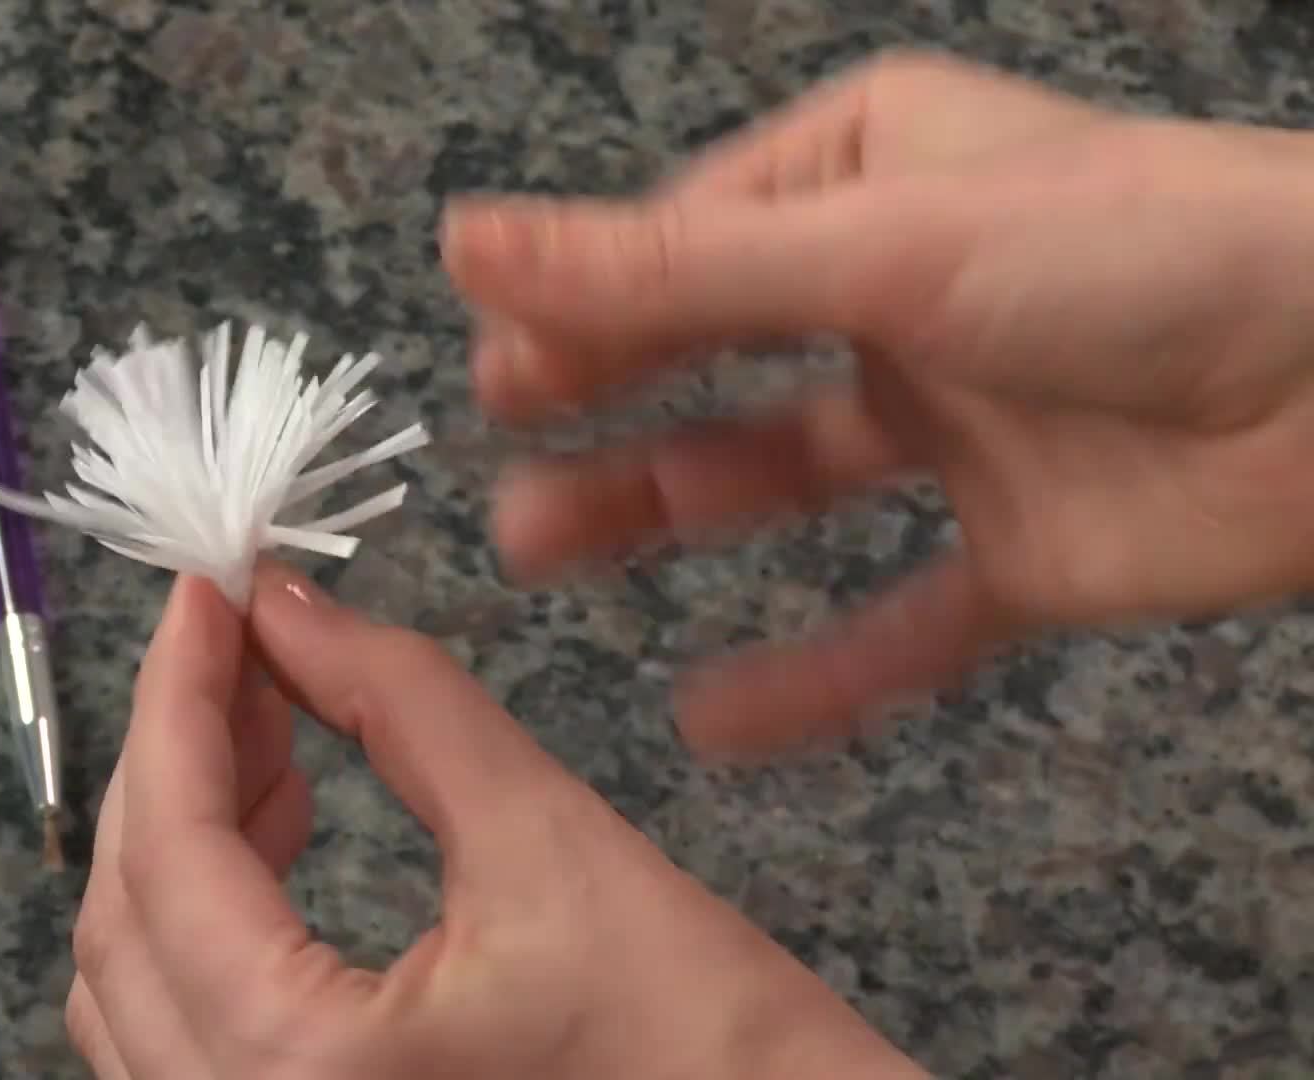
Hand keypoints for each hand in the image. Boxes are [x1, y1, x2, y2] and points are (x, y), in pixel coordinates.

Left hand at [64, 568, 924, 1078]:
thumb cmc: (709, 1050)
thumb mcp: (548, 843)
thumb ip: (399, 705)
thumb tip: (290, 607)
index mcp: (298, 1077)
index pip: (170, 850)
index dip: (177, 694)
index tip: (208, 594)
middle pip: (126, 917)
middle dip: (177, 756)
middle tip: (246, 643)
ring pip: (135, 984)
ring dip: (183, 838)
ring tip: (274, 725)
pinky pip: (186, 1035)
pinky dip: (208, 919)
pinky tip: (281, 829)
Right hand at [440, 49, 1313, 759]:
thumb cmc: (1154, 260)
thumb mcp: (879, 250)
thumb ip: (663, 269)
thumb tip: (473, 241)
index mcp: (871, 178)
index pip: (686, 244)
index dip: (582, 311)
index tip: (493, 375)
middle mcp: (903, 292)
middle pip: (713, 359)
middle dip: (604, 411)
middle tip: (503, 466)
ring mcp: (958, 426)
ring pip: (777, 480)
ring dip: (664, 513)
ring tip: (547, 548)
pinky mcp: (1015, 549)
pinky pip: (891, 619)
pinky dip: (810, 672)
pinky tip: (718, 713)